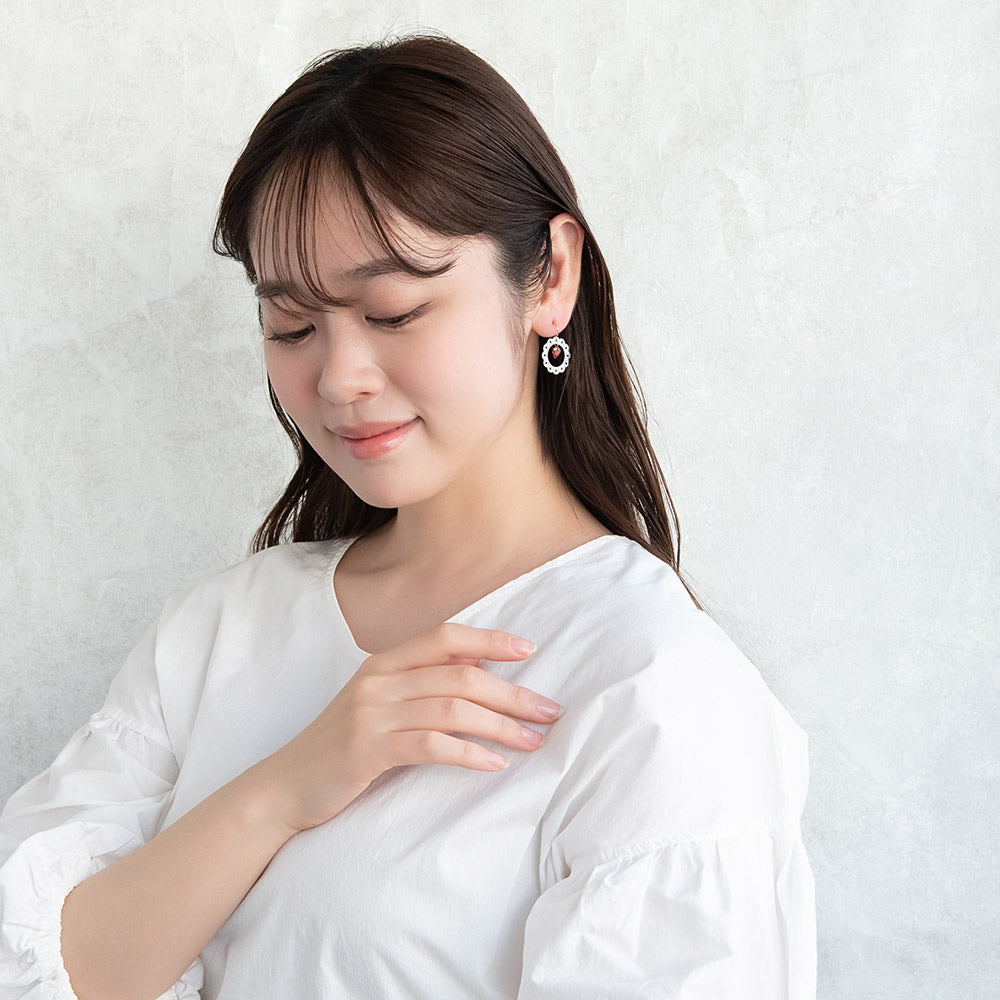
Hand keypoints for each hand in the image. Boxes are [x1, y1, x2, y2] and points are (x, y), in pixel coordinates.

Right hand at [255, 622, 562, 833]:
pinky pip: (431, 746)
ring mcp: (372, 713)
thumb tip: (479, 671)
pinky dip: (469, 753)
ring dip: (501, 726)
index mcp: (384, 663)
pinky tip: (494, 763)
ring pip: (452, 709)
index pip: (445, 637)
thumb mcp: (379, 704)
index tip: (530, 649)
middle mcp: (379, 680)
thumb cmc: (341, 747)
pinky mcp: (368, 749)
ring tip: (534, 741)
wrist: (284, 786)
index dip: (489, 640)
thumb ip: (421, 684)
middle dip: (512, 693)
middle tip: (550, 710)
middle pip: (460, 676)